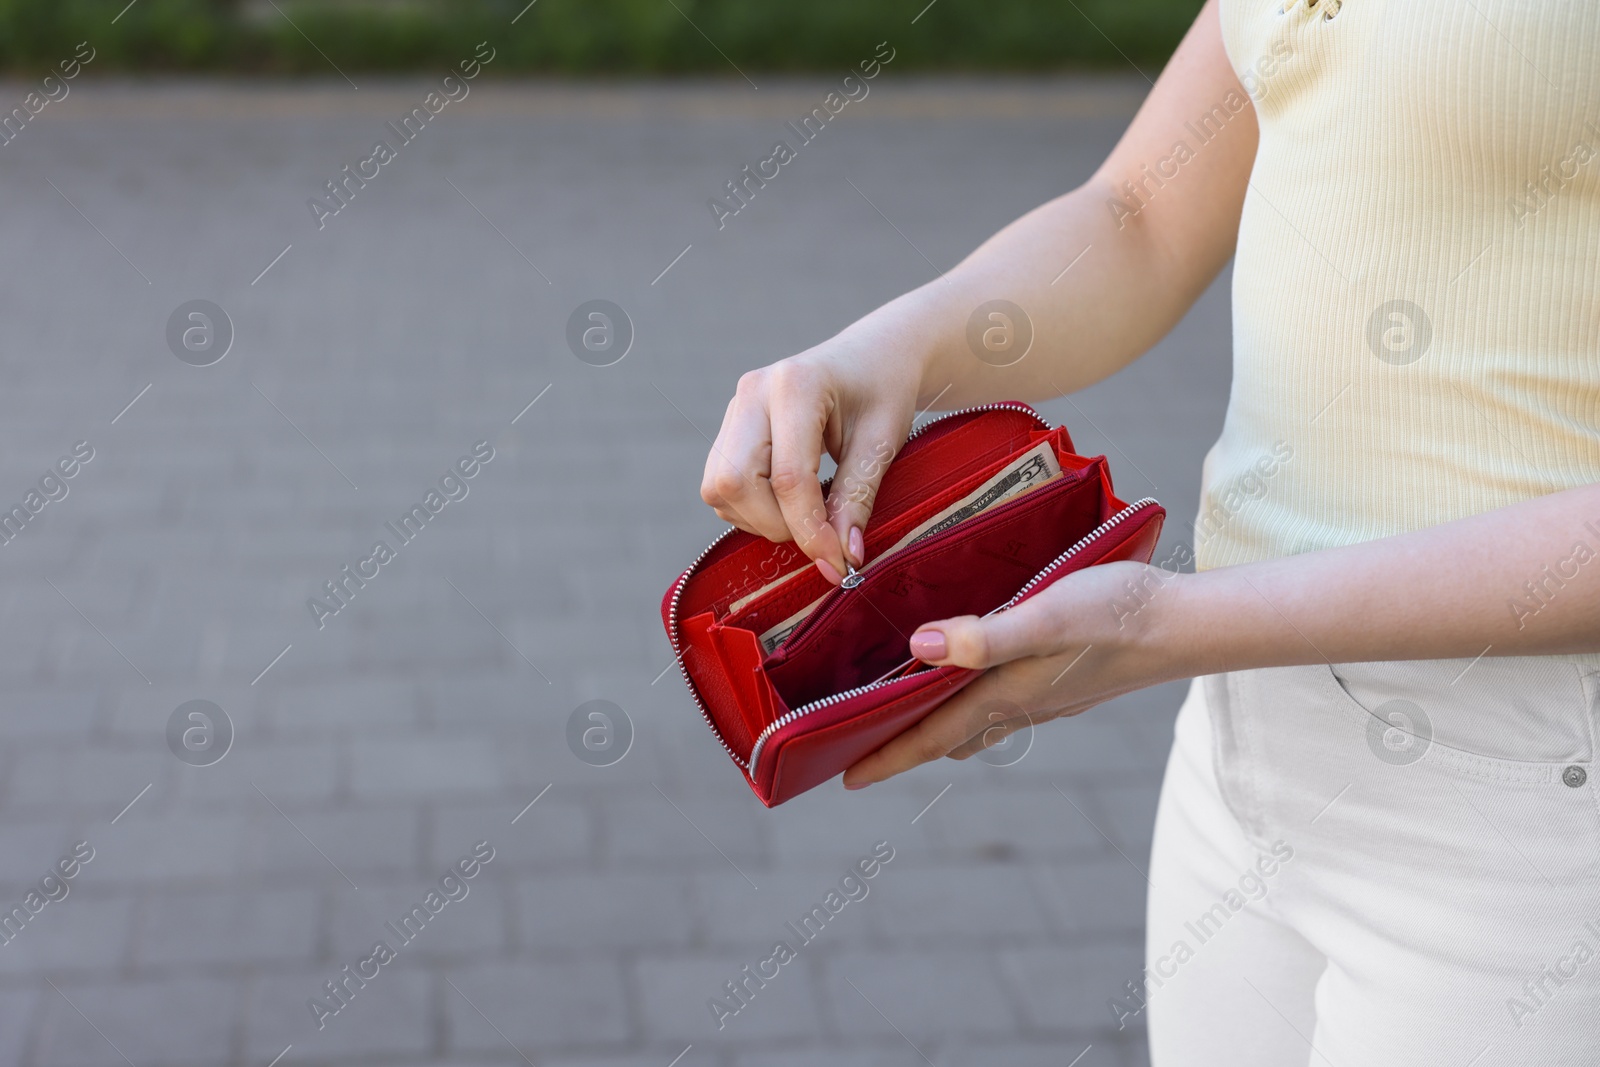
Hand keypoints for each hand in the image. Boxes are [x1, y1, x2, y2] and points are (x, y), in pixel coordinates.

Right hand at [700, 323, 925, 582]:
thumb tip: (842, 557)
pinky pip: (720, 486)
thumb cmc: (884, 390)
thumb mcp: (882, 443)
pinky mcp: (730, 426)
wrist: (875, 356)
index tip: (838, 564)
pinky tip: (789, 500)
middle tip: (822, 533)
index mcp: (796, 385)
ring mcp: (735, 408)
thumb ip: (857, 498)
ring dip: (761, 518)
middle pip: (735, 483)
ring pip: (719, 489)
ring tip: (807, 511)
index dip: (810, 531)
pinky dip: (751, 508)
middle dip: (776, 524)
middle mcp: (753, 392)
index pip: (788, 478)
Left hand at [841, 560, 1192, 786]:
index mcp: (1005, 696)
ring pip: (978, 723)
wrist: (1187, 623)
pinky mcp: (1067, 682)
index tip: (844, 778)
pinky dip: (973, 704)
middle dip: (903, 747)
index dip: (886, 757)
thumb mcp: (1046, 617)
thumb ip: (984, 637)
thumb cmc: (1116, 615)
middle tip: (860, 752)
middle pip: (948, 736)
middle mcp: (1021, 706)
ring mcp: (1047, 698)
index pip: (931, 736)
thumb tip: (919, 649)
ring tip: (906, 720)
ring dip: (939, 728)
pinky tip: (974, 682)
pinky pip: (1005, 705)